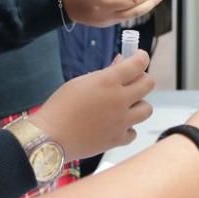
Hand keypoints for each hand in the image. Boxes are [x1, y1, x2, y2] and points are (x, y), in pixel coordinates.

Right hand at [30, 50, 154, 159]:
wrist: (50, 138)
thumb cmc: (60, 106)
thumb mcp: (80, 82)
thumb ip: (105, 74)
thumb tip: (121, 63)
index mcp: (109, 81)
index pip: (139, 63)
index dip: (141, 57)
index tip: (139, 57)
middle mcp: (120, 100)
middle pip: (148, 84)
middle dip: (142, 79)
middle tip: (132, 81)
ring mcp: (121, 121)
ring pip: (147, 109)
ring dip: (138, 105)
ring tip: (124, 106)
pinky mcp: (117, 139)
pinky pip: (133, 132)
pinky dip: (128, 128)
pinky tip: (116, 125)